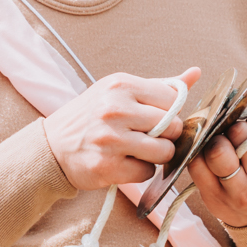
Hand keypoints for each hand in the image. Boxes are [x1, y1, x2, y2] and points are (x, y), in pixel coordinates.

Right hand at [45, 67, 200, 189]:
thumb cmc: (91, 117)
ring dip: (156, 156)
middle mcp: (115, 109)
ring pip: (163, 152)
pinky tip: (124, 163)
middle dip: (165, 136)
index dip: (170, 113)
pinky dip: (141, 171)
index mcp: (120, 84)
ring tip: (136, 150)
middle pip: (171, 126)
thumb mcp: (119, 92)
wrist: (51, 148)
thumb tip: (196, 73)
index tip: (155, 118)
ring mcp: (110, 139)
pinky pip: (147, 172)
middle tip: (147, 137)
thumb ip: (159, 86)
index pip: (172, 99)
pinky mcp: (107, 166)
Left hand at [188, 66, 246, 226]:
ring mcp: (242, 193)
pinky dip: (198, 156)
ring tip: (223, 145)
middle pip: (239, 134)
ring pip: (218, 150)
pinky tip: (207, 156)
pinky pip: (198, 167)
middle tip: (235, 135)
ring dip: (216, 142)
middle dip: (233, 128)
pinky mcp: (217, 201)